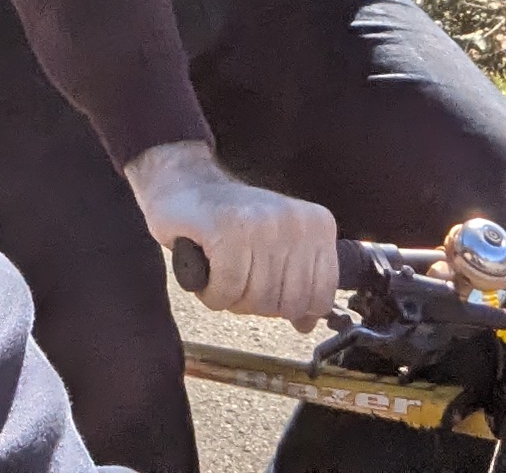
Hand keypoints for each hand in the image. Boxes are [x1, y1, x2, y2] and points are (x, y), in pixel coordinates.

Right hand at [128, 141, 337, 322]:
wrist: (185, 182)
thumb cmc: (229, 219)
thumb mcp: (278, 248)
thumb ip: (298, 284)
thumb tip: (306, 323)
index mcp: (317, 226)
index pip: (321, 295)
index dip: (291, 309)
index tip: (270, 294)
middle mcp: (295, 222)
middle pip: (288, 304)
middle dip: (258, 305)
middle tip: (240, 282)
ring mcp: (262, 224)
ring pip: (257, 300)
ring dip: (231, 299)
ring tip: (222, 273)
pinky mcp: (227, 230)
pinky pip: (227, 291)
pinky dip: (212, 294)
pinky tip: (208, 275)